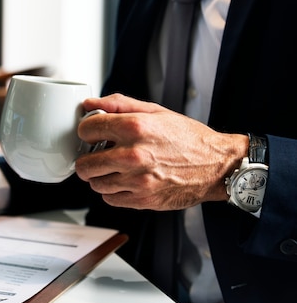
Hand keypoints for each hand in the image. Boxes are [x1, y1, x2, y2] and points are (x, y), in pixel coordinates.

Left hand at [76, 93, 247, 210]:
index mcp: (135, 127)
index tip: (93, 133)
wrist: (217, 166)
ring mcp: (137, 180)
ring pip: (95, 183)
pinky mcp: (143, 199)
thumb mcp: (155, 111)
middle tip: (98, 155)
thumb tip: (89, 103)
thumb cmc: (187, 138)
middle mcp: (133, 154)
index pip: (86, 129)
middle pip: (84, 163)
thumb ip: (118, 104)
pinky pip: (109, 198)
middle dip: (88, 158)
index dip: (87, 130)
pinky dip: (112, 191)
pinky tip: (125, 180)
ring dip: (100, 176)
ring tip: (114, 168)